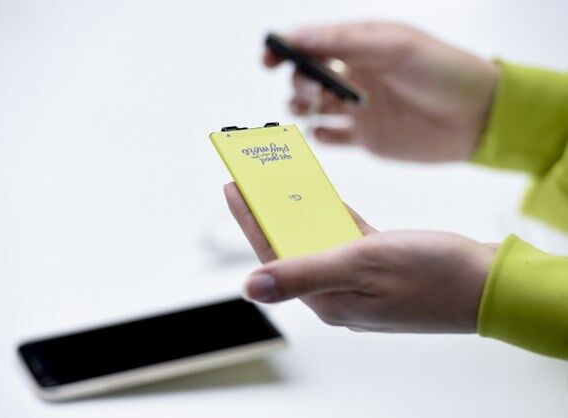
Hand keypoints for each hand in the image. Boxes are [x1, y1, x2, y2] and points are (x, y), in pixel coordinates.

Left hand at [225, 183, 496, 332]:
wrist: (488, 283)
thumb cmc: (432, 276)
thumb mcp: (362, 267)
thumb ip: (304, 273)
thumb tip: (252, 286)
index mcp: (328, 297)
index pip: (274, 254)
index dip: (249, 220)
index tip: (231, 186)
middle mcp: (337, 290)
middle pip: (291, 245)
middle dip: (268, 212)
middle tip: (250, 179)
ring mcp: (357, 278)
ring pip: (316, 237)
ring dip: (298, 211)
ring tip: (278, 182)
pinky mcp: (377, 263)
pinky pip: (343, 234)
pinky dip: (329, 214)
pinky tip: (316, 196)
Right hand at [265, 22, 498, 161]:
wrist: (479, 117)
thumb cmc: (443, 71)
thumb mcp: (395, 46)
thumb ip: (346, 42)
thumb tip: (297, 35)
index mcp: (360, 47)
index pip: (312, 44)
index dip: (285, 49)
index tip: (268, 59)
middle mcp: (355, 76)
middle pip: (307, 77)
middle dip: (296, 81)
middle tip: (306, 91)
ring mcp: (359, 109)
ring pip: (313, 108)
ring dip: (301, 108)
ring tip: (310, 110)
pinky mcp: (366, 138)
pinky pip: (331, 138)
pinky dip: (319, 137)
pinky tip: (323, 134)